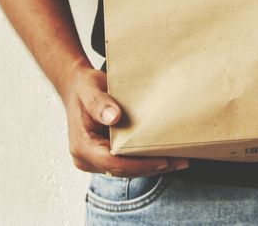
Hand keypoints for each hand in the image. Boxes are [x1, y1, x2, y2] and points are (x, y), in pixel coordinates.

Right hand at [62, 60, 190, 176]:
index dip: (138, 164)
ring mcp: (95, 160)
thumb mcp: (89, 89)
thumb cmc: (84, 87)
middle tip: (180, 161)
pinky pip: (126, 163)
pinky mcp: (104, 156)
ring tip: (180, 160)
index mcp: (82, 146)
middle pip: (123, 170)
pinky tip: (166, 156)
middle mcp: (86, 158)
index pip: (112, 163)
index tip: (162, 160)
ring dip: (152, 167)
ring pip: (126, 170)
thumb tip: (114, 117)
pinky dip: (145, 161)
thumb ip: (99, 103)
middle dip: (152, 167)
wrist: (77, 87)